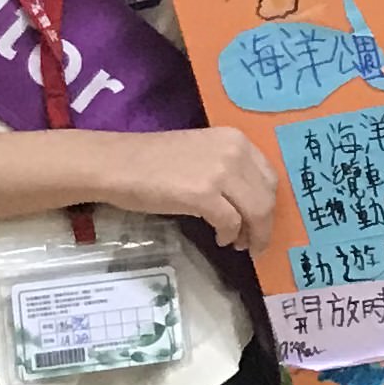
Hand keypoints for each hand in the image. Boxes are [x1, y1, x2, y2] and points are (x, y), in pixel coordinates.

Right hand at [104, 126, 281, 248]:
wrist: (115, 164)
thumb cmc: (152, 161)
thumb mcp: (202, 154)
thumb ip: (228, 169)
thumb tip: (248, 201)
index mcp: (235, 139)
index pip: (269, 176)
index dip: (269, 203)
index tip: (263, 220)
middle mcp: (234, 151)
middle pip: (267, 196)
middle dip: (264, 224)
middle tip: (255, 242)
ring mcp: (220, 172)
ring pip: (256, 212)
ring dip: (252, 234)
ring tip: (240, 245)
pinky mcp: (203, 194)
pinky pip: (231, 222)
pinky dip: (229, 235)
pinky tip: (220, 239)